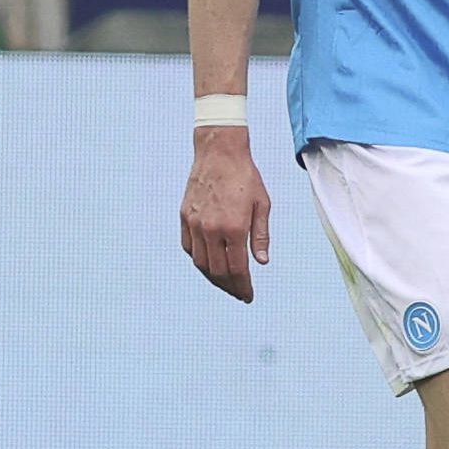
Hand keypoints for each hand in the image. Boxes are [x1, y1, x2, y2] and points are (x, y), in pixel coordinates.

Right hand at [181, 127, 271, 301]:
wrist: (219, 152)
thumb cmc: (246, 176)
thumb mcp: (262, 205)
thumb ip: (261, 236)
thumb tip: (261, 262)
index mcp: (234, 227)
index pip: (238, 269)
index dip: (243, 286)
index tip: (248, 296)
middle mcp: (212, 229)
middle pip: (218, 271)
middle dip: (230, 286)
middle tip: (239, 293)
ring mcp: (195, 223)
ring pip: (201, 263)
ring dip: (213, 277)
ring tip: (225, 283)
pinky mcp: (185, 217)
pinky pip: (189, 248)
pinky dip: (199, 260)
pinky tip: (209, 263)